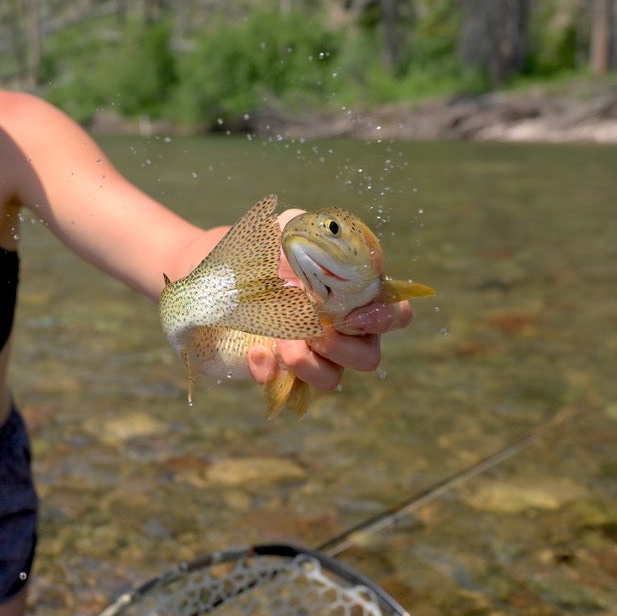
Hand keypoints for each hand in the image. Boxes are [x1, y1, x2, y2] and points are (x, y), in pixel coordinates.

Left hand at [247, 205, 414, 390]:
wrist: (222, 272)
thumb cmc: (267, 248)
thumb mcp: (291, 229)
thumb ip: (317, 232)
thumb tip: (330, 238)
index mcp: (355, 295)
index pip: (395, 314)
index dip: (386, 318)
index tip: (356, 313)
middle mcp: (340, 330)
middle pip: (368, 356)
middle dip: (344, 348)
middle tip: (316, 331)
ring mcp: (311, 353)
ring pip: (331, 378)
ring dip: (311, 364)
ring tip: (283, 342)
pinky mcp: (278, 369)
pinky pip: (284, 386)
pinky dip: (272, 372)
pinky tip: (256, 352)